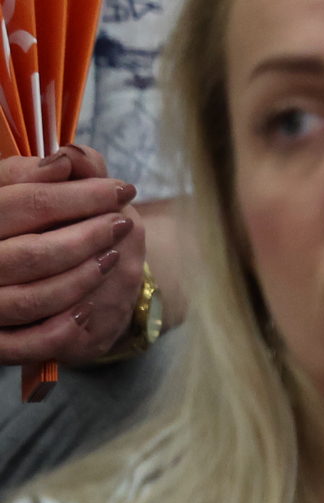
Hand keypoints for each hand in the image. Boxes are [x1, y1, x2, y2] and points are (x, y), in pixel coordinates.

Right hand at [0, 147, 143, 365]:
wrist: (39, 281)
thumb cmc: (41, 227)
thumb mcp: (47, 193)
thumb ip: (59, 171)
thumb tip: (68, 158)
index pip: (23, 203)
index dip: (79, 195)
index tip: (120, 189)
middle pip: (29, 254)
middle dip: (86, 238)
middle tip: (121, 224)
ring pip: (31, 299)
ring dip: (81, 279)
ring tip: (111, 258)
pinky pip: (25, 345)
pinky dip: (62, 329)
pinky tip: (86, 309)